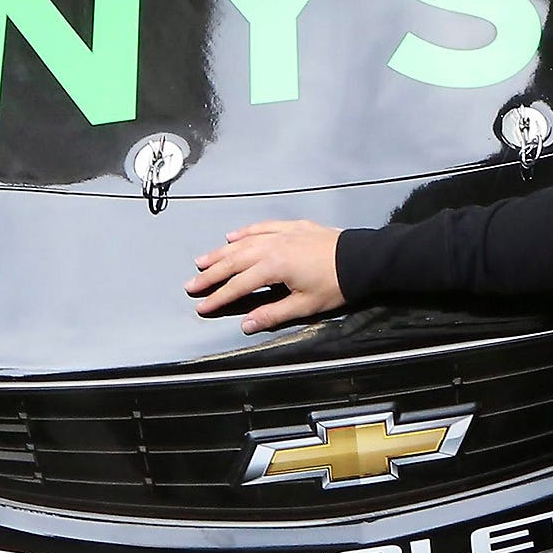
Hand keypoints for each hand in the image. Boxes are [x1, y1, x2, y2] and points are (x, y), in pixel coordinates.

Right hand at [187, 220, 344, 332]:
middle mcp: (272, 246)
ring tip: (203, 261)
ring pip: (243, 243)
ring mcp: (281, 234)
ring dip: (221, 252)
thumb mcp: (304, 305)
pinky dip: (245, 232)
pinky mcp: (292, 227)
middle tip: (191, 284)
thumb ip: (272, 314)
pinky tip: (233, 235)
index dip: (218, 297)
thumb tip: (246, 325)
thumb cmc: (335, 285)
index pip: (238, 285)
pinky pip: (261, 227)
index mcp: (273, 266)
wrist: (361, 259)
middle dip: (211, 274)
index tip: (201, 306)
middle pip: (234, 261)